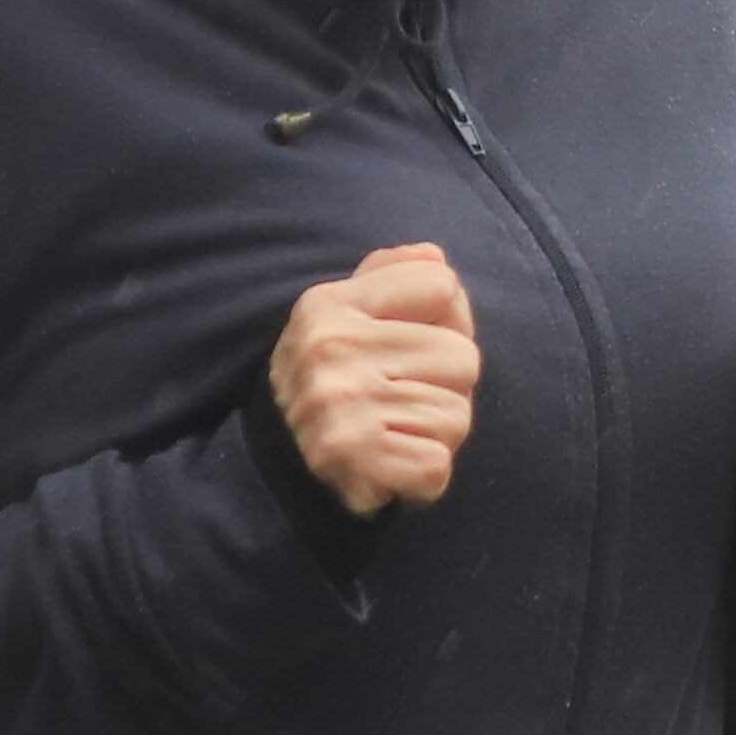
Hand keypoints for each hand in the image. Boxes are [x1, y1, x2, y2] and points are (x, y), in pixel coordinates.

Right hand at [272, 244, 479, 515]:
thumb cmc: (328, 390)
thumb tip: (435, 255)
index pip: (442, 284)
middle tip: (398, 408)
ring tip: (391, 438)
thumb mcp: (341, 320)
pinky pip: (438, 466)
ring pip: (457, 416)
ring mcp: (339, 403)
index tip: (414, 350)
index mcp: (329, 305)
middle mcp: (330, 348)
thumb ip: (389, 278)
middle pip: (464, 357)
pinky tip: (390, 472)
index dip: (446, 320)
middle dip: (445, 390)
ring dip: (434, 438)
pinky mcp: (354, 458)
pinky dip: (424, 480)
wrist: (271, 476)